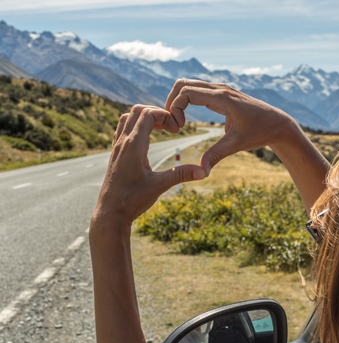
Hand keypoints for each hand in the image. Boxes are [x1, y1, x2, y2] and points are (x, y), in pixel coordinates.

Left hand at [91, 105, 206, 227]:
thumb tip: (204, 172)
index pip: (148, 113)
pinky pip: (123, 129)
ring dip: (145, 118)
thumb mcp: (160, 186)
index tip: (176, 130)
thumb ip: (181, 175)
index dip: (165, 115)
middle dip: (156, 113)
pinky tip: (147, 140)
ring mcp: (117, 147)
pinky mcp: (115, 154)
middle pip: (137, 110)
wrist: (111, 213)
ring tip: (160, 130)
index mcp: (134, 146)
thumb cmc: (132, 200)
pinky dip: (136, 126)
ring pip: (127, 117)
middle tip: (170, 128)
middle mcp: (123, 142)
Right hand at [165, 79, 298, 174]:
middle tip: (173, 124)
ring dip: (178, 101)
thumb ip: (216, 155)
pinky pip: (197, 89)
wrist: (277, 123)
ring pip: (189, 84)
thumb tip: (201, 171)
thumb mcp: (236, 144)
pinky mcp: (222, 92)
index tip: (179, 128)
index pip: (187, 93)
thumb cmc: (260, 132)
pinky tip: (187, 118)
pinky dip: (186, 100)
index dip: (175, 109)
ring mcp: (221, 88)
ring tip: (178, 122)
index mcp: (223, 98)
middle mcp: (220, 89)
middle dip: (172, 102)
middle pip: (183, 84)